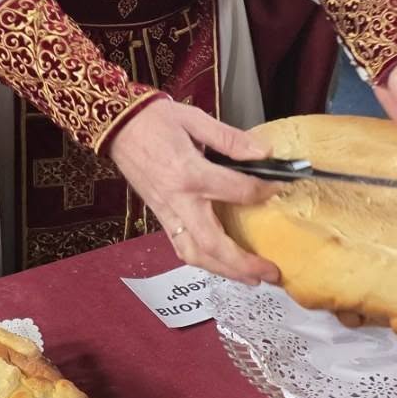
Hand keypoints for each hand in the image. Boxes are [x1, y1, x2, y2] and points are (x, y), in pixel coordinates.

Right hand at [106, 98, 281, 284]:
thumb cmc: (154, 120)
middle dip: (243, 263)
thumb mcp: (195, 120)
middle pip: (213, 243)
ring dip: (224, 271)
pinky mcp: (158, 215)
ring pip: (194, 254)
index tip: (280, 188)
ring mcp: (166, 212)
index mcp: (190, 173)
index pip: (237, 191)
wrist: (116, 124)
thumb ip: (230, 139)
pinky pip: (180, 247)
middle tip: (271, 272)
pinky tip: (219, 263)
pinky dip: (203, 261)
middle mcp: (178, 200)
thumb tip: (263, 152)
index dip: (264, 191)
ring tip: (250, 278)